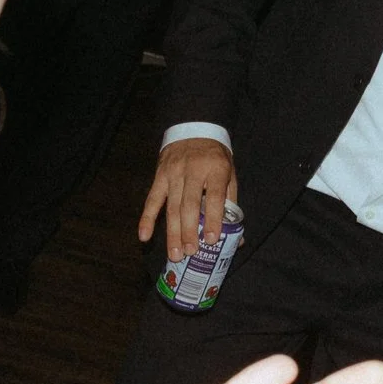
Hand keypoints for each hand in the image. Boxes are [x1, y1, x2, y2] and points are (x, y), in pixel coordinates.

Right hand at [140, 138, 237, 262]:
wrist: (194, 129)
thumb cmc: (215, 159)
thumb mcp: (230, 174)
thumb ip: (231, 204)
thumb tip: (238, 239)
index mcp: (216, 169)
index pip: (215, 197)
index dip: (213, 219)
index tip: (211, 239)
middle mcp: (193, 171)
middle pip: (189, 205)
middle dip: (189, 231)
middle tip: (190, 253)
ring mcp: (173, 173)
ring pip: (171, 207)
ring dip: (172, 232)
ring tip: (175, 254)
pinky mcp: (160, 176)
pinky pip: (152, 200)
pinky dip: (147, 218)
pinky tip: (144, 236)